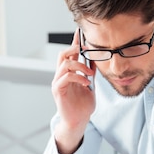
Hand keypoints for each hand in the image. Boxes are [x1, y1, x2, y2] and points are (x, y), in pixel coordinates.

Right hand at [52, 30, 95, 153]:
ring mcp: (58, 83)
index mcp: (69, 73)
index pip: (70, 54)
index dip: (75, 42)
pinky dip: (77, 77)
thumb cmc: (83, 106)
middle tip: (86, 51)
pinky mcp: (58, 91)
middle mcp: (61, 76)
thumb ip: (90, 72)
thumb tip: (95, 59)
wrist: (79, 122)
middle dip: (74, 49)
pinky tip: (86, 83)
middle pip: (63, 54)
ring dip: (79, 66)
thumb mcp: (90, 85)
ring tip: (90, 75)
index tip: (80, 31)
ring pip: (64, 64)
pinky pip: (66, 78)